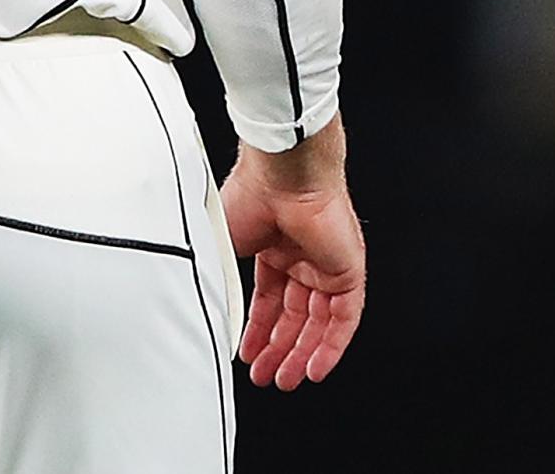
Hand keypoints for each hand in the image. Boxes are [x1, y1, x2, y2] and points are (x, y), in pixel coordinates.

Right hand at [219, 118, 363, 390]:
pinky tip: (314, 369)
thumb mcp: (221, 251)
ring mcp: (327, 261)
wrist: (280, 173)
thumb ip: (218, 286)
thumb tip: (205, 321)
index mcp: (273, 245)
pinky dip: (332, 346)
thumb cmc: (248, 196)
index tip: (246, 356)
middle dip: (280, 348)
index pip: (270, 300)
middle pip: (296, 314)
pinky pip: (346, 316)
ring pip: (321, 320)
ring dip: (303, 353)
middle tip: (266, 377)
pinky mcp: (349, 268)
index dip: (259, 331)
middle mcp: (302, 254)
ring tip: (285, 380)